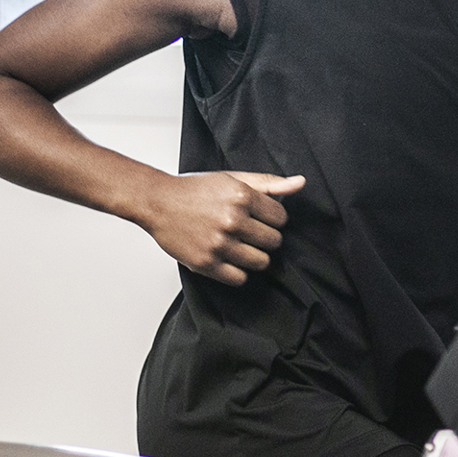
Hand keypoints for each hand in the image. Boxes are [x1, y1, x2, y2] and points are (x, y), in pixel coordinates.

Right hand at [140, 171, 305, 285]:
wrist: (157, 202)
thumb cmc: (195, 190)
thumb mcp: (232, 179)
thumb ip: (268, 183)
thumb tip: (300, 183)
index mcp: (241, 196)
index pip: (281, 218)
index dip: (273, 218)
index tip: (260, 218)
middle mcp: (232, 220)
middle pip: (274, 241)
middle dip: (266, 238)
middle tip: (250, 233)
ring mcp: (219, 244)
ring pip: (261, 262)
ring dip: (255, 256)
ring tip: (240, 246)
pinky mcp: (206, 263)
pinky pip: (240, 278)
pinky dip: (238, 272)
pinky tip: (229, 259)